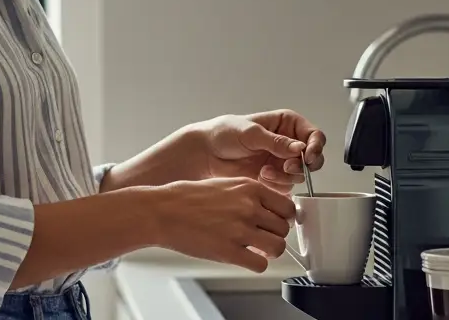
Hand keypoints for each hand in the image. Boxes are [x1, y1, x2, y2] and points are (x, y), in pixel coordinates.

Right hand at [149, 177, 295, 271]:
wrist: (162, 211)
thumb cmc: (185, 197)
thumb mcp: (223, 184)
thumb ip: (247, 195)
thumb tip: (267, 209)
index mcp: (249, 187)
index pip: (287, 206)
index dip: (282, 217)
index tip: (276, 222)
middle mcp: (249, 207)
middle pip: (284, 228)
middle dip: (275, 235)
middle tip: (263, 237)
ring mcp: (240, 230)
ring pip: (277, 247)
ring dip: (269, 251)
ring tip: (256, 249)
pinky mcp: (229, 251)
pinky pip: (260, 265)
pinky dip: (256, 264)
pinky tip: (245, 258)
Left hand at [195, 110, 326, 193]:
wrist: (206, 154)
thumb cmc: (224, 134)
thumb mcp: (251, 133)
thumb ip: (276, 142)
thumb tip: (299, 148)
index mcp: (286, 124)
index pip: (314, 135)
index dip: (315, 146)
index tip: (307, 157)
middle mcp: (288, 143)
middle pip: (313, 157)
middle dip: (302, 165)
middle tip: (287, 168)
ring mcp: (282, 161)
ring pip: (300, 174)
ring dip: (285, 176)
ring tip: (264, 171)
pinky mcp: (274, 179)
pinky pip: (286, 186)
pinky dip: (276, 185)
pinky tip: (260, 177)